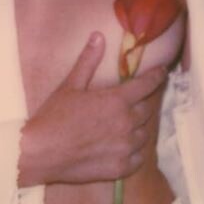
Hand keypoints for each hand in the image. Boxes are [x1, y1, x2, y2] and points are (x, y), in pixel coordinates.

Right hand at [17, 33, 168, 186]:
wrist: (40, 153)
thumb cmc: (53, 117)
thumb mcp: (70, 86)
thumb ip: (88, 61)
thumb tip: (98, 36)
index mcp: (117, 101)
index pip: (147, 85)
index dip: (157, 77)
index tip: (163, 72)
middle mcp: (126, 123)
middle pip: (146, 111)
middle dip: (140, 105)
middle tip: (130, 105)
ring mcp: (125, 147)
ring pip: (144, 135)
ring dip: (137, 129)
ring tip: (124, 128)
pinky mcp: (120, 168)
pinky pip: (138, 158)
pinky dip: (134, 152)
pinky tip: (123, 149)